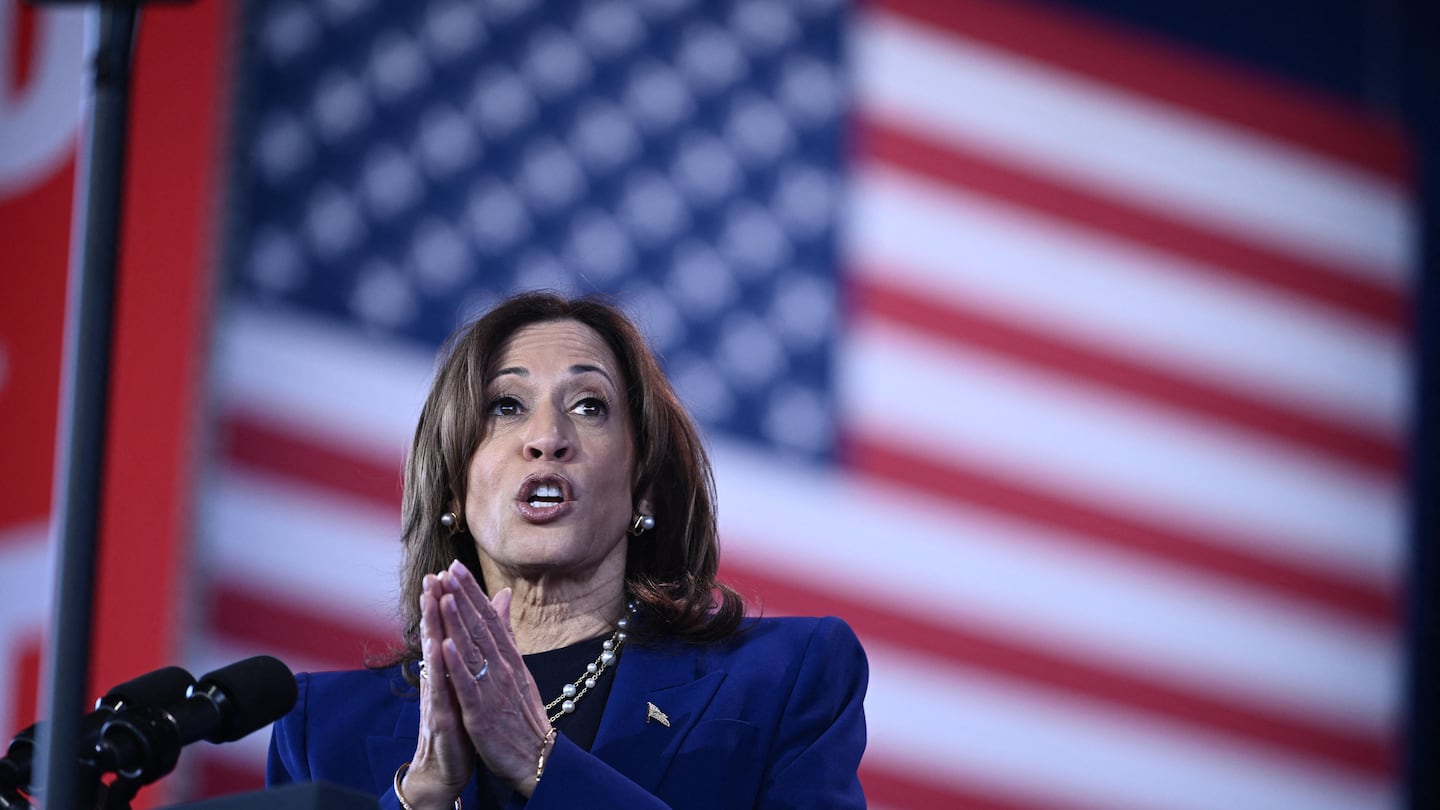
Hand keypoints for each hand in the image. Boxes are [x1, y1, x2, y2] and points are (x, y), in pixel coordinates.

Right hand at [399, 574, 475, 807]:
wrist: (444, 768)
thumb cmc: (455, 722)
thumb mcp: (463, 684)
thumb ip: (464, 654)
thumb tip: (468, 629)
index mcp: (446, 670)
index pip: (444, 629)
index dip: (444, 601)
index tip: (445, 570)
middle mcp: (438, 679)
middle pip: (435, 636)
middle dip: (433, 606)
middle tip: (431, 575)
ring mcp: (437, 697)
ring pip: (434, 658)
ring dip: (433, 628)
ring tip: (432, 600)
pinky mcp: (442, 717)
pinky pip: (441, 690)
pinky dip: (440, 668)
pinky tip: (439, 648)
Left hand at [436, 560, 554, 796]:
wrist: (537, 757)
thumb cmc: (522, 714)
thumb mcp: (518, 667)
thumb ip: (507, 633)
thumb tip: (503, 597)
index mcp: (509, 658)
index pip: (488, 618)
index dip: (471, 592)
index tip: (456, 567)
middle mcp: (502, 668)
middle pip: (480, 627)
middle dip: (462, 598)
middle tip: (447, 570)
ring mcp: (492, 689)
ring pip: (473, 650)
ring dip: (458, 622)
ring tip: (444, 596)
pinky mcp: (482, 713)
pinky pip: (468, 685)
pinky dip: (457, 664)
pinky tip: (446, 645)